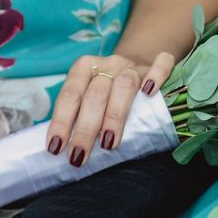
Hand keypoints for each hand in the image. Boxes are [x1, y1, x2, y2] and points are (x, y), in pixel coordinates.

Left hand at [46, 52, 174, 166]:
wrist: (138, 62)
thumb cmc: (108, 90)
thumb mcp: (89, 95)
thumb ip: (80, 113)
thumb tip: (65, 149)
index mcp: (84, 68)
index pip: (70, 95)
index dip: (62, 122)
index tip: (57, 148)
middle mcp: (108, 64)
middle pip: (95, 95)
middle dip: (85, 128)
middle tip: (80, 155)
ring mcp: (133, 64)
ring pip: (125, 85)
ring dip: (115, 116)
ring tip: (108, 144)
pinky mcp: (158, 65)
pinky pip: (160, 66)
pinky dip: (156, 77)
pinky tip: (151, 92)